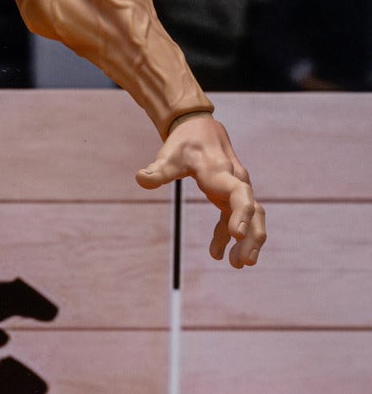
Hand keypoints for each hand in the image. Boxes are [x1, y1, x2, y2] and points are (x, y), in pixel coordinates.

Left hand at [135, 114, 265, 267]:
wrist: (199, 129)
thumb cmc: (184, 143)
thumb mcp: (169, 155)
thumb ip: (158, 170)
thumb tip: (140, 178)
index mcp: (221, 172)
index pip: (240, 195)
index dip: (242, 214)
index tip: (237, 235)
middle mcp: (235, 181)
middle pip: (253, 211)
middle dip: (251, 237)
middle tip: (241, 263)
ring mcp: (235, 189)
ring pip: (251, 217)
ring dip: (248, 241)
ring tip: (237, 264)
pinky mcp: (229, 196)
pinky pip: (234, 218)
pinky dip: (227, 236)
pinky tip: (216, 254)